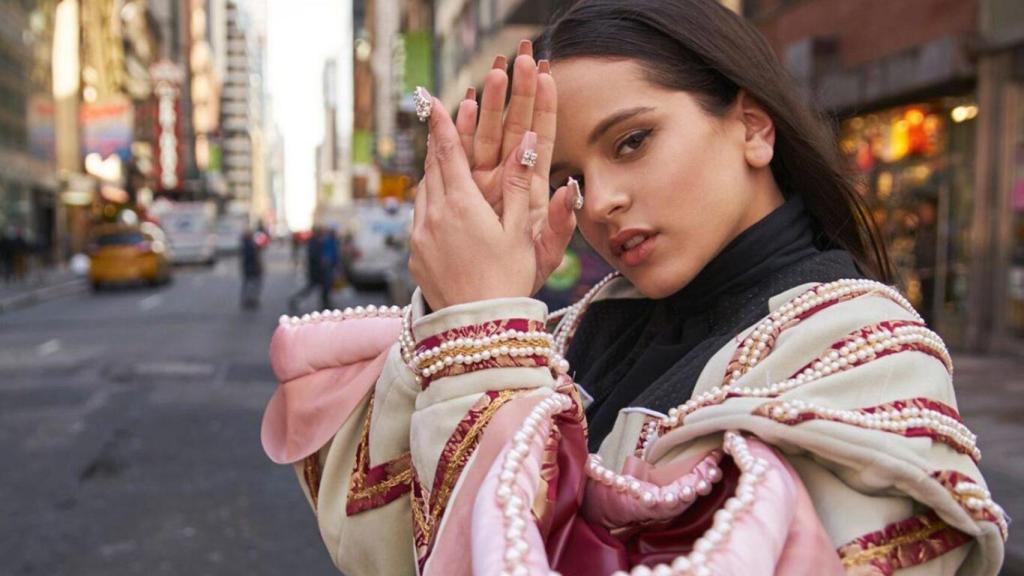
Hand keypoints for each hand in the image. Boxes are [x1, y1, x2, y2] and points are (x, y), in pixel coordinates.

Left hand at [409, 84, 576, 309]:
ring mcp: (420, 237)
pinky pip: (419, 219)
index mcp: (461, 204)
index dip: (442, 125)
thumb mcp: (520, 231)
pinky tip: (441, 209)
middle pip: (431, 169)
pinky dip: (429, 205)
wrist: (478, 328)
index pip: (447, 153)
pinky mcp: (415, 256)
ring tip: (442, 165)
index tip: (434, 102)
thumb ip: (518, 185)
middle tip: (438, 125)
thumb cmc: (507, 280)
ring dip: (433, 176)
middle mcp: (433, 215)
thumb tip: (526, 143)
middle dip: (437, 146)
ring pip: (422, 193)